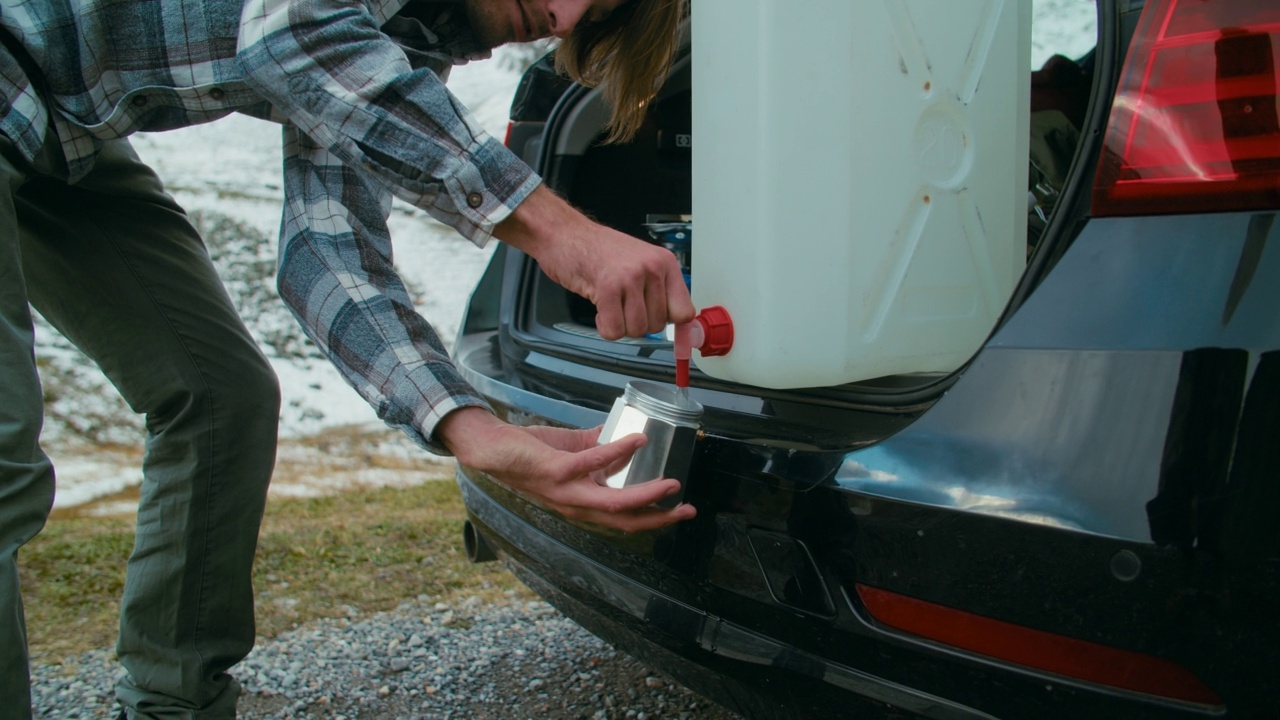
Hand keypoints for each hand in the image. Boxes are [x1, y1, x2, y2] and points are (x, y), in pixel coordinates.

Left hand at [437, 407, 696, 531]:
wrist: (491, 445)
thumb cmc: (529, 450)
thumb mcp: (572, 452)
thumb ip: (598, 448)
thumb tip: (628, 435)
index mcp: (581, 503)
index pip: (622, 520)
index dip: (653, 519)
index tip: (681, 511)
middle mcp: (575, 505)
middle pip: (624, 521)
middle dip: (659, 518)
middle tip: (688, 509)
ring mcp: (565, 492)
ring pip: (613, 503)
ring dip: (645, 495)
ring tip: (672, 483)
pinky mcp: (556, 471)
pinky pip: (593, 463)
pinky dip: (618, 450)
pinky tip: (637, 438)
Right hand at [495, 185, 694, 338]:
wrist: (565, 233)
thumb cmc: (598, 250)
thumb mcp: (640, 263)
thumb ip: (659, 291)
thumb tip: (679, 327)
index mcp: (665, 263)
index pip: (685, 311)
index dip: (671, 325)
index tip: (657, 324)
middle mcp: (652, 269)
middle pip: (658, 325)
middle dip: (637, 322)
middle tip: (621, 304)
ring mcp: (631, 278)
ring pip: (637, 330)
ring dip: (619, 324)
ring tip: (610, 303)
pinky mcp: (608, 288)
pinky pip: (614, 329)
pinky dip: (604, 326)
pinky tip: (599, 308)